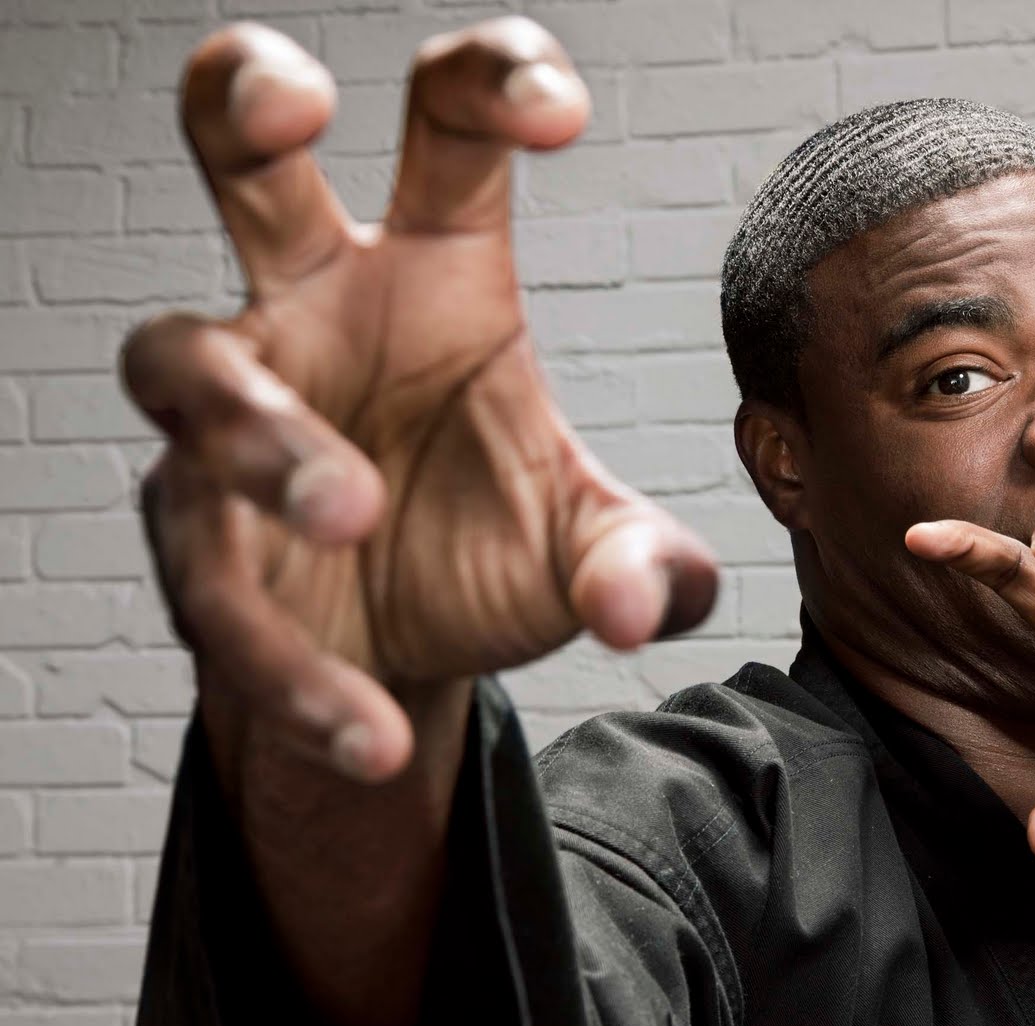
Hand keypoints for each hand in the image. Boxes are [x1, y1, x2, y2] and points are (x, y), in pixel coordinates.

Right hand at [123, 19, 717, 783]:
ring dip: (261, 429)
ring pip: (192, 368)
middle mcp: (317, 315)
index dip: (493, 86)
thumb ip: (640, 563)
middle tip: (294, 103)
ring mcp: (239, 416)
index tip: (561, 116)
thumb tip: (640, 604)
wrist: (411, 657)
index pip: (448, 136)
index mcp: (436, 278)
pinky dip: (292, 661)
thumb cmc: (492, 543)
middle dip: (245, 100)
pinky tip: (368, 729)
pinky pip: (213, 580)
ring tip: (350, 509)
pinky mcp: (196, 536)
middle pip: (243, 164)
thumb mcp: (591, 548)